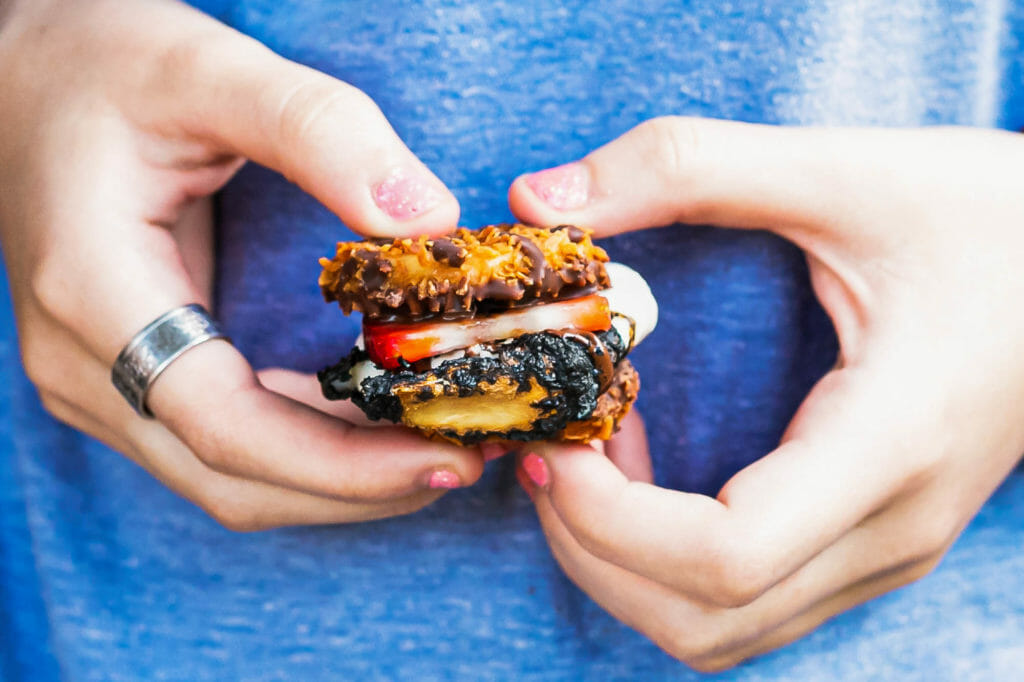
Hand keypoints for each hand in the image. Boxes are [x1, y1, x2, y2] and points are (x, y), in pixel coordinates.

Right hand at [0, 0, 482, 529]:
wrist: (29, 82)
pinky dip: (308, 453)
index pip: (226, 426)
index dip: (343, 465)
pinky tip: (375, 426)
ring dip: (339, 481)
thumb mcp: (211, 71)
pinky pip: (226, 446)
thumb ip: (321, 132)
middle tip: (469, 456)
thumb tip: (429, 217)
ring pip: (230, 478)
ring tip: (440, 445)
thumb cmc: (106, 68)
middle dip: (358, 487)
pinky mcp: (131, 379)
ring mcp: (101, 382)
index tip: (446, 457)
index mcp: (96, 294)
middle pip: (233, 478)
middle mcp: (85, 363)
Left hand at [506, 119, 1023, 669]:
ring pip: (718, 628)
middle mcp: (891, 527)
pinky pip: (745, 600)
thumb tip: (542, 200)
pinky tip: (638, 474)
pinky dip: (663, 560)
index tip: (552, 437)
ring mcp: (886, 547)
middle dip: (590, 548)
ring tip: (586, 458)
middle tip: (547, 446)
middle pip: (702, 618)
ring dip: (622, 562)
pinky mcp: (872, 539)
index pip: (723, 557)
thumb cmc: (986, 215)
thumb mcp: (841, 170)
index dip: (604, 518)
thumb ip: (686, 169)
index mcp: (888, 444)